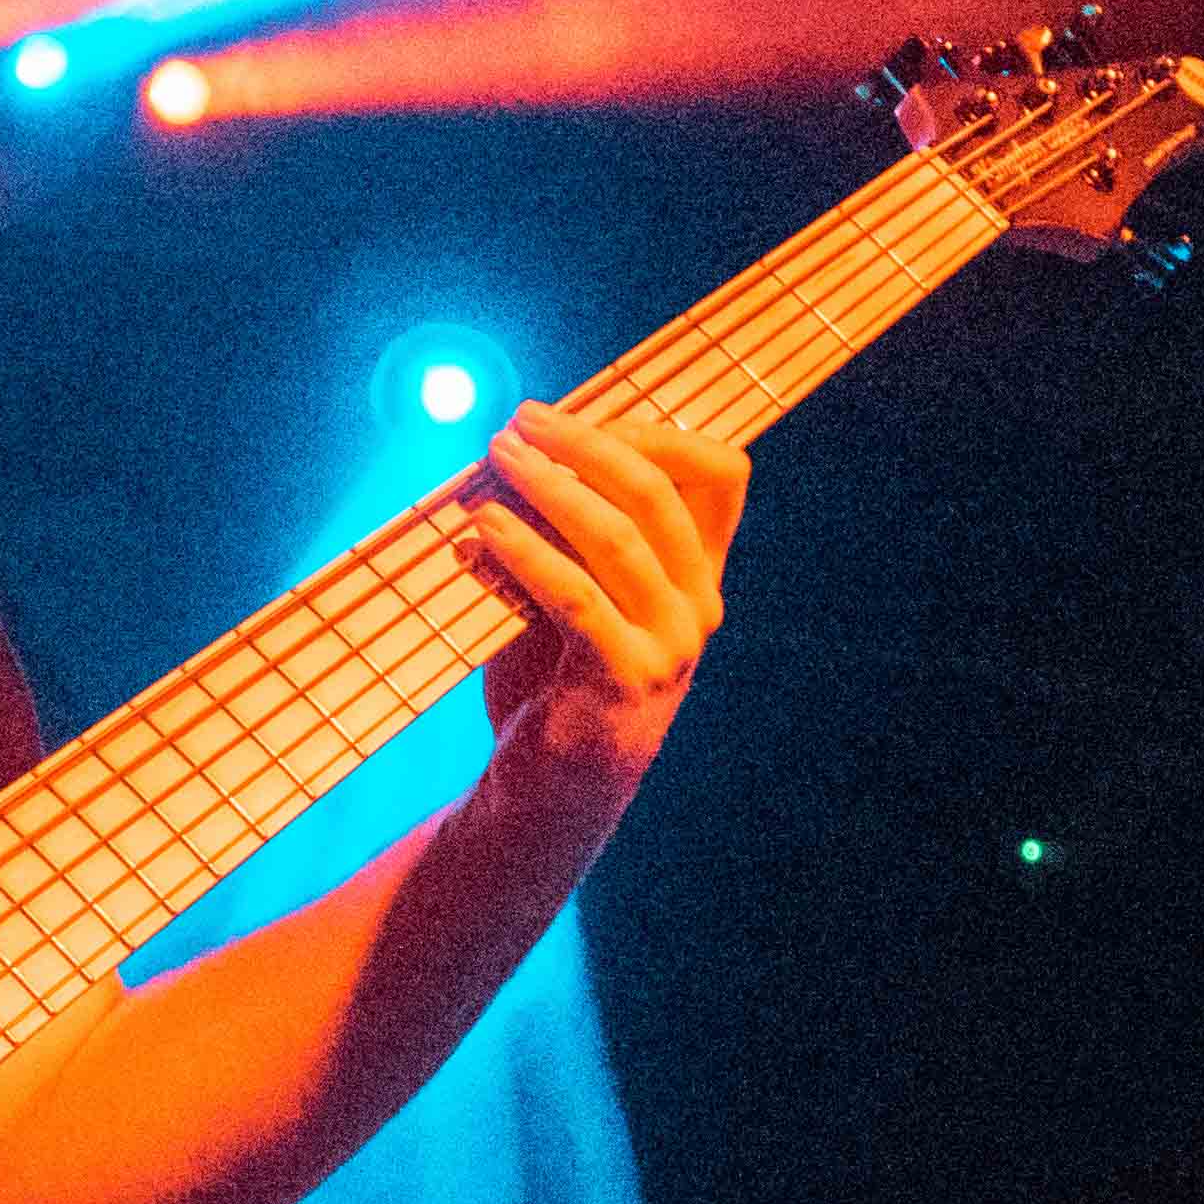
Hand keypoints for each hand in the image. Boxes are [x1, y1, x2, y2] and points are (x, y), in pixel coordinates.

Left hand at [468, 399, 748, 822]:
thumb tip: (517, 449)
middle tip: (519, 422)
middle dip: (584, 443)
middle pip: (658, 491)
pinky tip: (481, 527)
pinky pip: (574, 595)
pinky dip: (523, 551)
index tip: (581, 413)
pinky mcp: (626, 679)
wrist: (550, 790)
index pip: (722, 474)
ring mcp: (670, 645)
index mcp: (698, 576)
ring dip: (547, 486)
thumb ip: (563, 531)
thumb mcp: (568, 593)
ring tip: (493, 459)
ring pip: (616, 537)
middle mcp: (698, 605)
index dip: (657, 430)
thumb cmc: (551, 680)